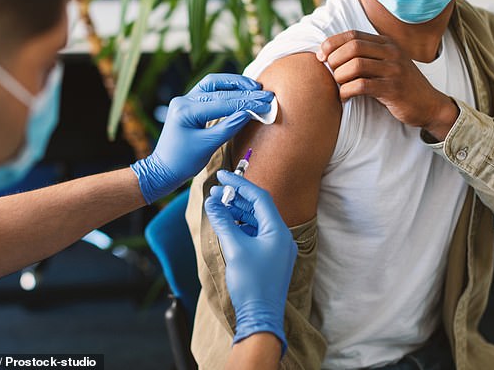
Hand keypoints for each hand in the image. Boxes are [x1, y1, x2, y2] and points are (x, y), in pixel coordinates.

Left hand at [132, 74, 273, 203]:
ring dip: (235, 84)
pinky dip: (226, 90)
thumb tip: (249, 113)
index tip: (265, 102)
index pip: (222, 103)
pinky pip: (210, 91)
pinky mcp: (189, 104)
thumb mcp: (208, 146)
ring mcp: (185, 100)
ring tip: (255, 86)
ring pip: (213, 84)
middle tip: (266, 94)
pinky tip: (241, 91)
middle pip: (219, 89)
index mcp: (185, 110)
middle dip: (244, 92)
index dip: (246, 102)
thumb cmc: (183, 162)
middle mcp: (183, 100)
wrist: (164, 169)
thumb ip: (228, 127)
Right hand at [205, 170, 296, 354]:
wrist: (260, 317)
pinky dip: (240, 227)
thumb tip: (212, 202)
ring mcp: (276, 248)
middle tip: (216, 191)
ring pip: (256, 221)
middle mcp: (281, 237)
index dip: (240, 184)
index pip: (259, 197)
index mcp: (278, 231)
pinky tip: (226, 224)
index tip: (222, 175)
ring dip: (237, 212)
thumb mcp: (234, 248)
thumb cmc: (251, 284)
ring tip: (217, 206)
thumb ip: (223, 222)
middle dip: (236, 198)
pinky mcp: (269, 258)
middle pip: (258, 208)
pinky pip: (255, 235)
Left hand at [316, 30, 458, 139]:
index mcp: (386, 43)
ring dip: (340, 76)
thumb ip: (364, 57)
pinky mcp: (393, 89)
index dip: (332, 44)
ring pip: (356, 65)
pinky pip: (362, 85)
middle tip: (331, 74)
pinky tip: (345, 97)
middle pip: (353, 47)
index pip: (352, 35)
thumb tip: (328, 55)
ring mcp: (394, 70)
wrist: (428, 105)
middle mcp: (391, 52)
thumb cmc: (398, 86)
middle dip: (334, 60)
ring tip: (339, 86)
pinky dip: (347, 91)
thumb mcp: (384, 65)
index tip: (321, 57)